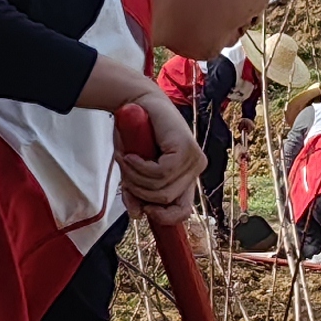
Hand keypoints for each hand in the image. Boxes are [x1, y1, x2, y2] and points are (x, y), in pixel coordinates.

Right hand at [119, 87, 206, 220]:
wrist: (137, 103)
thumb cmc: (136, 135)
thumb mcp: (133, 171)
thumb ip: (136, 192)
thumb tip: (137, 216)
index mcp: (186, 177)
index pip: (183, 210)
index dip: (164, 217)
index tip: (144, 210)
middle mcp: (195, 169)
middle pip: (167, 200)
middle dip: (140, 192)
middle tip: (126, 175)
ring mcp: (193, 159)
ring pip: (162, 188)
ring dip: (136, 178)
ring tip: (126, 160)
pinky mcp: (186, 149)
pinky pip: (160, 172)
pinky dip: (140, 167)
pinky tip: (132, 155)